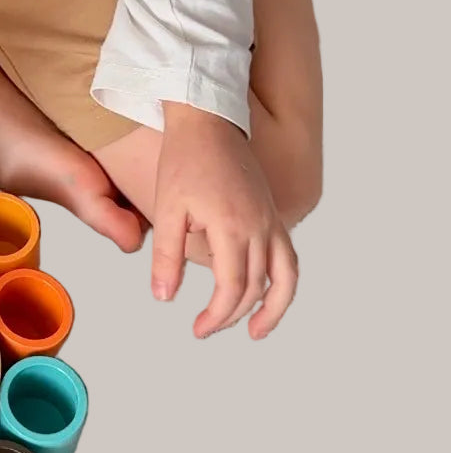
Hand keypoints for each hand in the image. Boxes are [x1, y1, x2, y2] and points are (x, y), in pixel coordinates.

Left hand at [152, 103, 297, 339]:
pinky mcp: (272, 212)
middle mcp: (260, 225)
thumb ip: (166, 256)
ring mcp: (271, 218)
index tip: (197, 328)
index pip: (231, 287)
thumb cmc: (183, 159)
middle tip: (205, 328)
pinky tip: (266, 292)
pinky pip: (287, 255)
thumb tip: (164, 298)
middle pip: (256, 286)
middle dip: (232, 314)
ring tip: (257, 331)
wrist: (206, 120)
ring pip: (286, 276)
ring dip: (275, 308)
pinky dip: (282, 281)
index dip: (217, 315)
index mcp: (232, 226)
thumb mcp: (167, 207)